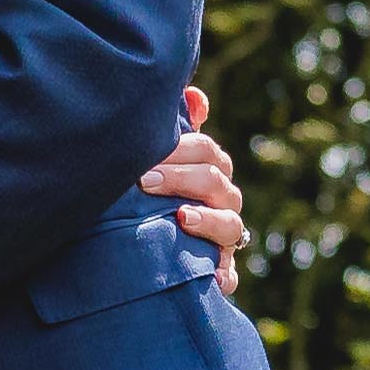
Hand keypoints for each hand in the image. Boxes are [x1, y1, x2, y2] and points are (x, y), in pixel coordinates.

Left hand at [145, 82, 247, 273]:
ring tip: (180, 217)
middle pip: (217, 183)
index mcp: (210, 173)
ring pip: (231, 225)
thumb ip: (175, 130)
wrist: (138, 254)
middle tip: (145, 181)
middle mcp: (222, 203)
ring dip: (208, 220)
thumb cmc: (150, 199)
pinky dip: (222, 275)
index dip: (183, 150)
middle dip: (183, 179)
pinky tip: (209, 274)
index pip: (209, 153)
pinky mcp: (219, 273)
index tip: (147, 156)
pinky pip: (228, 275)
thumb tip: (194, 94)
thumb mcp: (158, 164)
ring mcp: (224, 240)